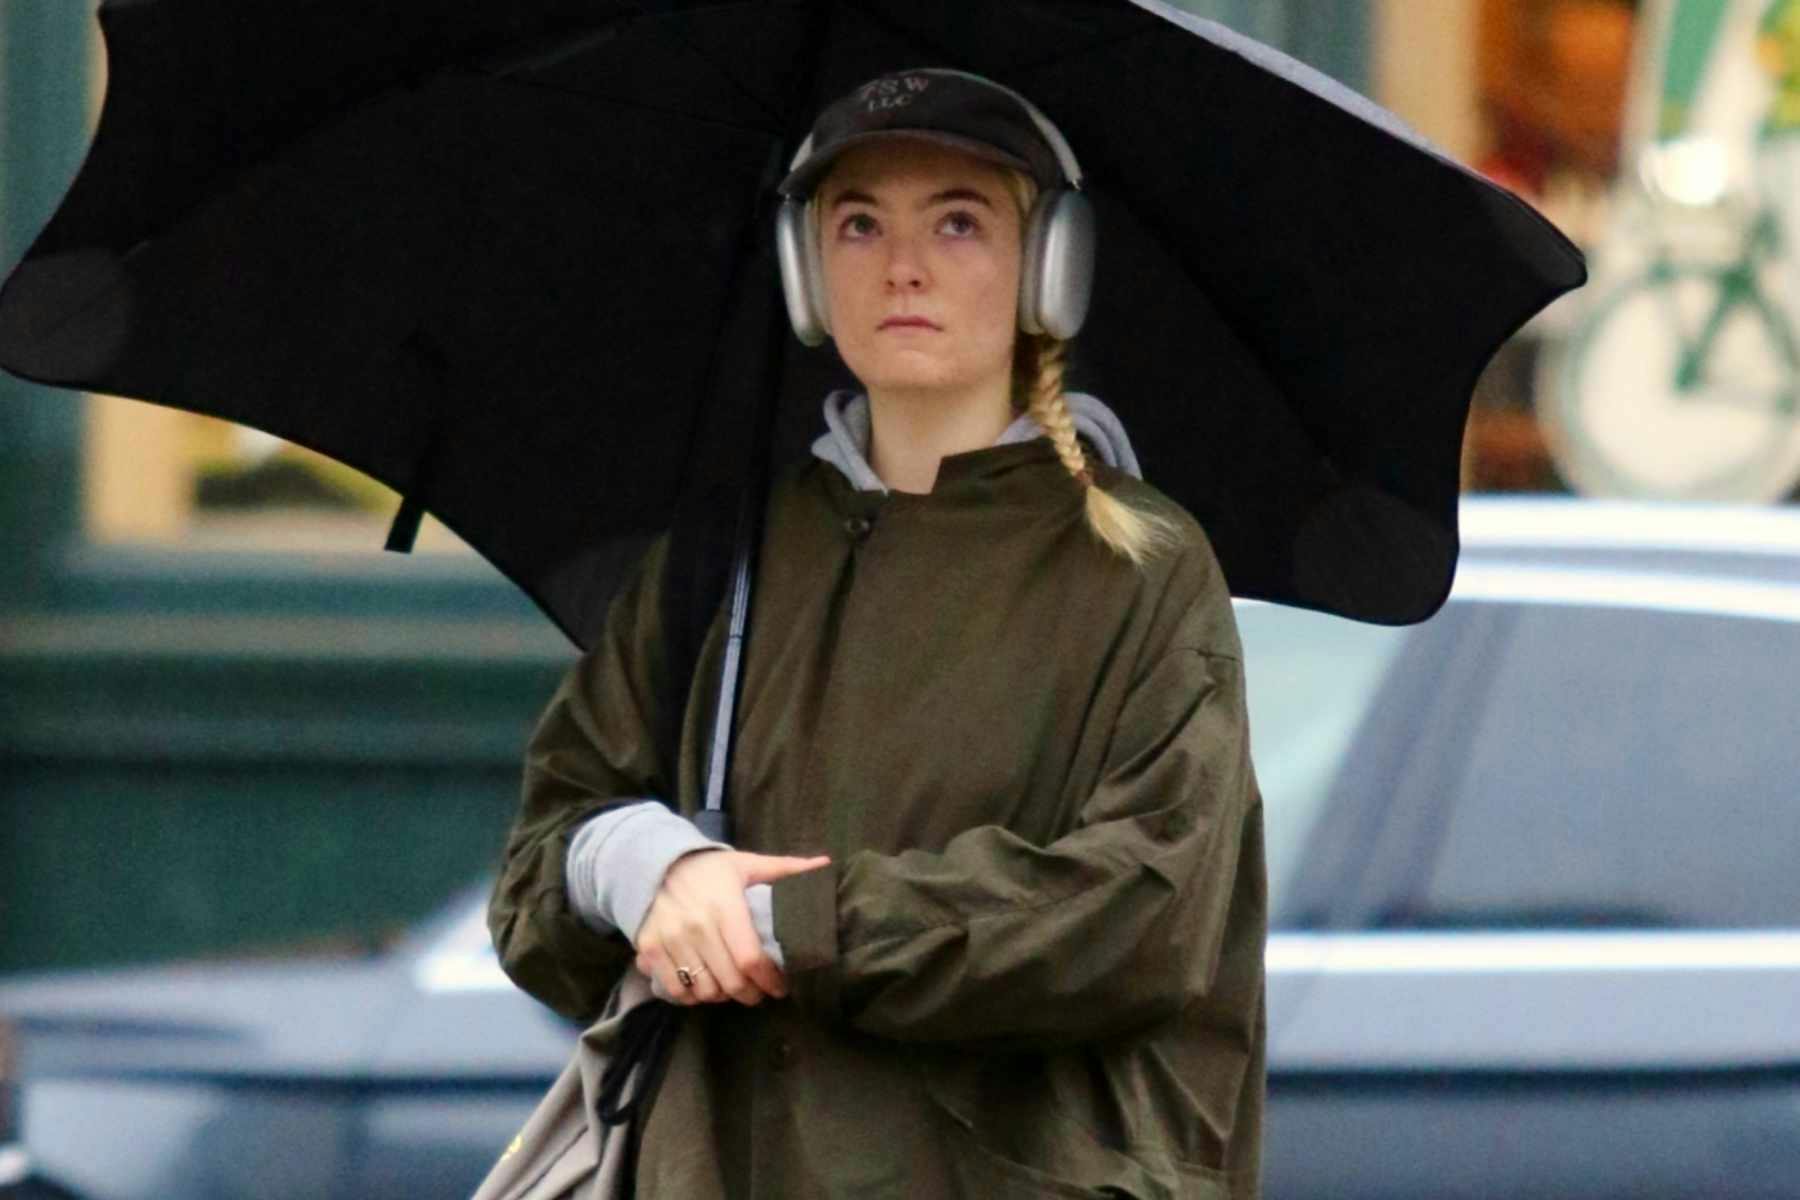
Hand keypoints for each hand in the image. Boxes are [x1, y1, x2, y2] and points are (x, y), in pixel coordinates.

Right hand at [635, 848, 829, 1006]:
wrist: (655, 863)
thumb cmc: (709, 869)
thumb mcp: (747, 864)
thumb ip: (785, 869)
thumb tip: (825, 865)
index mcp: (724, 906)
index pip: (750, 958)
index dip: (769, 980)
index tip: (780, 986)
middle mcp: (695, 926)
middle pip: (730, 981)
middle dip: (751, 994)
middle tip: (760, 992)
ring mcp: (670, 940)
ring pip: (704, 991)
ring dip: (723, 996)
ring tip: (733, 987)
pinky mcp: (649, 950)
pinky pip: (675, 990)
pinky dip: (692, 996)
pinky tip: (704, 987)